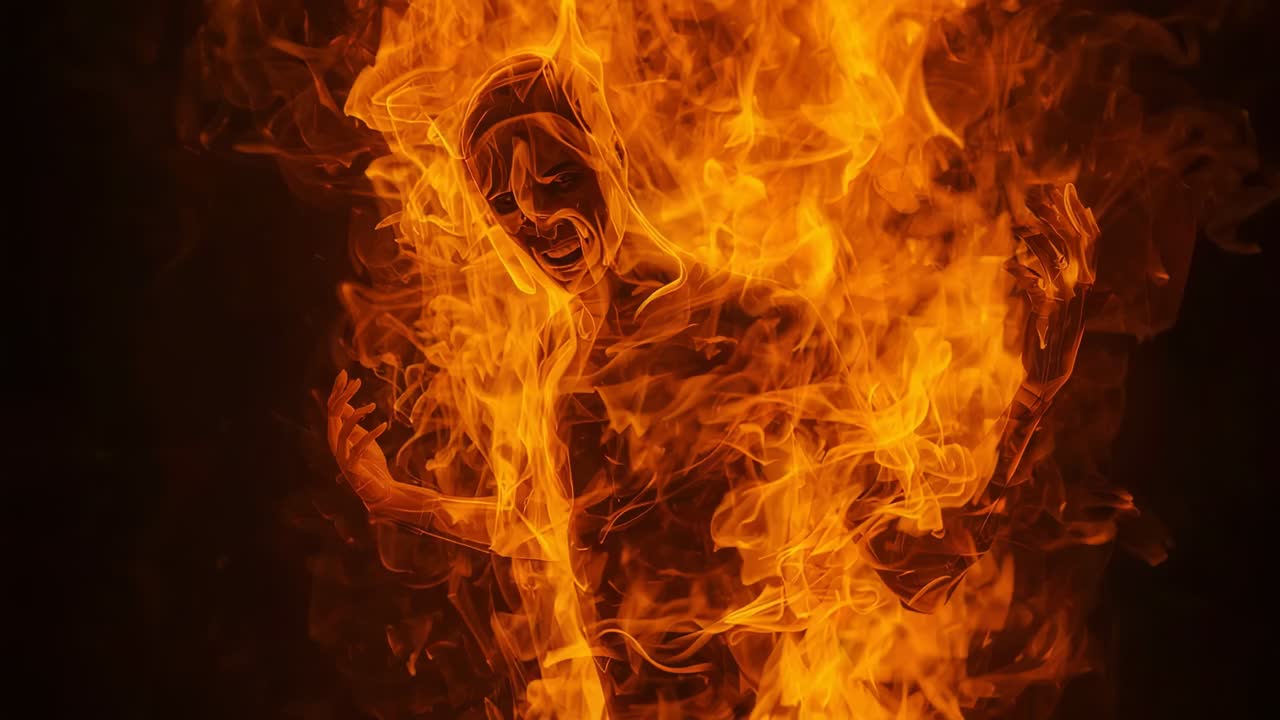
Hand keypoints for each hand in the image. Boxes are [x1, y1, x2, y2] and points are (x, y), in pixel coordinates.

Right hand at [327, 370, 393, 503]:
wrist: (379, 490)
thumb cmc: (370, 463)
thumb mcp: (362, 437)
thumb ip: (353, 423)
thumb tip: (349, 403)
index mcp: (337, 435)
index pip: (333, 409)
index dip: (338, 391)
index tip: (346, 374)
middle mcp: (336, 445)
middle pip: (334, 416)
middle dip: (343, 397)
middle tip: (357, 380)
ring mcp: (342, 457)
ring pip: (342, 431)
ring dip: (356, 416)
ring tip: (372, 406)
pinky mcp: (352, 468)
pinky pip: (358, 449)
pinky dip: (370, 436)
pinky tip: (382, 426)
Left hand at [1008, 184, 1098, 388]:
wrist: (1049, 374)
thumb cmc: (1058, 344)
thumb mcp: (1075, 318)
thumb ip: (1091, 302)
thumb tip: (1111, 293)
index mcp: (1086, 286)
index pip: (1088, 243)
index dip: (1079, 217)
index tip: (1068, 194)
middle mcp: (1079, 290)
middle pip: (1071, 243)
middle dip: (1056, 217)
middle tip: (1041, 195)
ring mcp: (1064, 300)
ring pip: (1051, 258)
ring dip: (1035, 240)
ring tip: (1019, 225)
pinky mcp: (1046, 312)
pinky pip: (1033, 285)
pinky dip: (1021, 274)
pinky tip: (1009, 265)